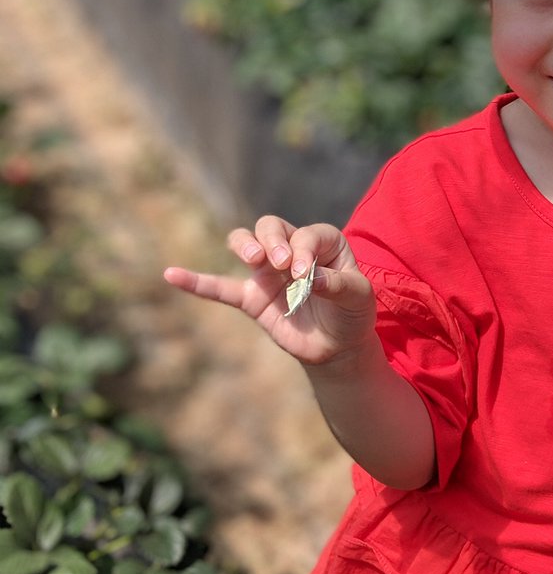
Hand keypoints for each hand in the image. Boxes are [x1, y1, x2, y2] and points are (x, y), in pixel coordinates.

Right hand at [163, 218, 375, 365]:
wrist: (339, 347)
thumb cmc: (353, 313)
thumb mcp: (358, 298)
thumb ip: (338, 285)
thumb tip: (312, 279)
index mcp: (322, 242)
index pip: (306, 235)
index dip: (304, 250)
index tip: (307, 276)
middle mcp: (292, 249)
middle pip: (270, 226)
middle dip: (271, 239)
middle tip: (279, 262)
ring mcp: (268, 273)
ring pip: (244, 243)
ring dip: (245, 245)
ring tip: (254, 260)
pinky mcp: (252, 299)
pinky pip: (220, 288)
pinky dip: (196, 281)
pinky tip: (172, 275)